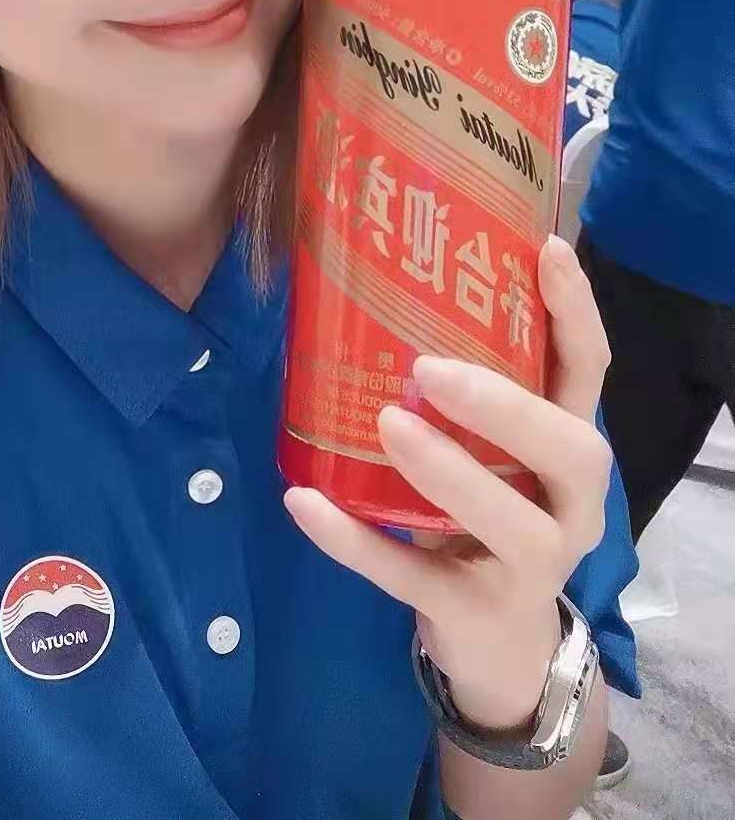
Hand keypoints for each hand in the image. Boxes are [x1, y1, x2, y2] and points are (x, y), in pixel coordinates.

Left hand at [284, 234, 611, 732]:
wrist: (497, 642)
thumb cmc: (484, 514)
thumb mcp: (489, 451)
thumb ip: (460, 390)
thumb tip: (365, 286)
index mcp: (571, 448)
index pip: (588, 372)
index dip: (575, 313)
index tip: (548, 250)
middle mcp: (572, 505)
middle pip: (570, 450)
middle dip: (505, 407)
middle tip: (430, 369)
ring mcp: (533, 567)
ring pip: (510, 522)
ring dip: (448, 471)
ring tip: (387, 423)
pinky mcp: (475, 612)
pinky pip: (412, 577)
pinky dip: (355, 541)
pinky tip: (302, 503)